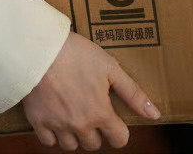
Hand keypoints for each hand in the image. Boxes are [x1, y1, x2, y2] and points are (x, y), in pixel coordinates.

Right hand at [22, 31, 158, 150]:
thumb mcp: (110, 68)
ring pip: (71, 146)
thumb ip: (132, 93)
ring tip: (72, 116)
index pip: (119, 140)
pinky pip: (48, 142)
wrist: (39, 49)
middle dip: (95, 132)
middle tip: (89, 112)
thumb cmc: (76, 54)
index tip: (113, 120)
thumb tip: (154, 114)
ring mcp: (58, 125)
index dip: (119, 131)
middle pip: (93, 144)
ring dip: (74, 135)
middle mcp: (81, 125)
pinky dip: (52, 134)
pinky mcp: (38, 121)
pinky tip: (54, 118)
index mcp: (101, 113)